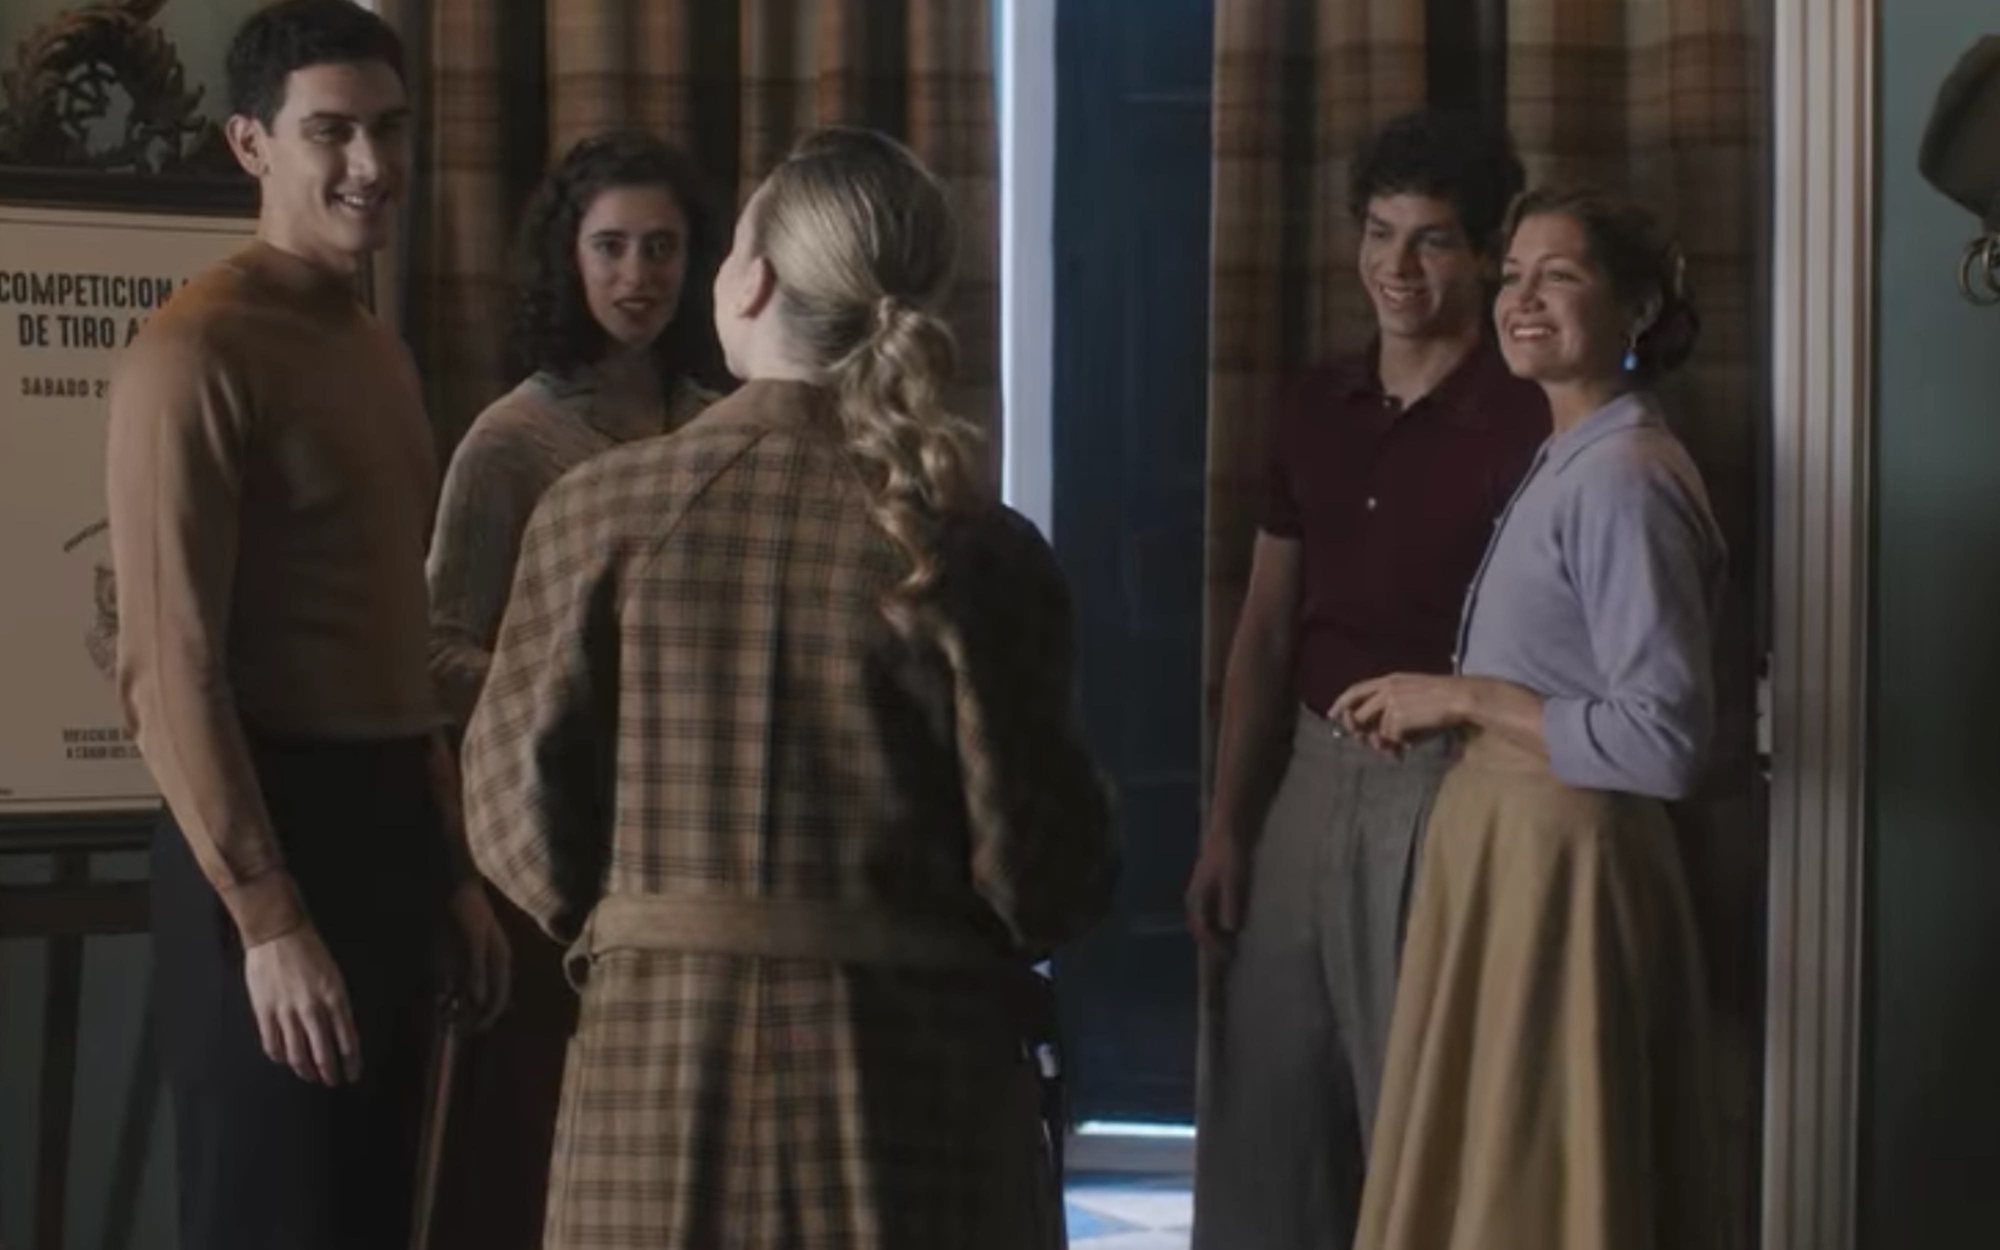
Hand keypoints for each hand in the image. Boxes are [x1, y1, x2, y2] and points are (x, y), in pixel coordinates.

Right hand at [244, 924, 360, 1085]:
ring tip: (310, 1076)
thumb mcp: (334, 977)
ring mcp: (287, 1012)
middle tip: (332, 1081)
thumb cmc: (310, 951)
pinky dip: (280, 1057)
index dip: (351, 1062)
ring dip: (305, 1070)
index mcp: (335, 999)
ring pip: (297, 1054)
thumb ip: (337, 1005)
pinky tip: (284, 1059)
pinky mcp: (264, 1012)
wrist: (277, 934)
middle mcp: (313, 1009)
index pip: (347, 1040)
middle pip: (323, 1053)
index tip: (353, 1075)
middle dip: (329, 1072)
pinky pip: (272, 1044)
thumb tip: (339, 1032)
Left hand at [442, 880, 510, 1029]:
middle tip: (457, 1030)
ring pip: (472, 993)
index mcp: (500, 959)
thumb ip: (476, 969)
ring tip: (445, 1017)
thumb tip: (479, 1000)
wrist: (452, 886)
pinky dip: (450, 995)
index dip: (488, 1016)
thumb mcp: (473, 939)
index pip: (500, 996)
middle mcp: (491, 963)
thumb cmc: (466, 910)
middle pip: (488, 998)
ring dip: (460, 1007)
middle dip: (474, 1016)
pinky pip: (458, 983)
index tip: (473, 1031)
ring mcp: (475, 960)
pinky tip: (439, 1002)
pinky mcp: (460, 957)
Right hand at [1185, 832, 1250, 953]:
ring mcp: (1205, 887)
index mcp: (1198, 896)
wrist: (1233, 826)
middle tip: (1230, 954)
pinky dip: (1224, 918)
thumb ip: (1232, 904)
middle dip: (1213, 941)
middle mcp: (1198, 894)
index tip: (1229, 956)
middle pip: (1201, 925)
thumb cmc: (1232, 854)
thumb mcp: (1234, 881)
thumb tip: (1231, 929)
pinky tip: (1239, 920)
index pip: (1201, 928)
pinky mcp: (1216, 881)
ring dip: (1218, 931)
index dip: (1214, 945)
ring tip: (1234, 942)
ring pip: (1208, 916)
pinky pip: (1216, 907)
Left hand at [1329, 673, 1468, 751]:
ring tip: (1400, 748)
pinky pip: (1390, 737)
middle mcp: (1386, 689)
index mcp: (1390, 680)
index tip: (1332, 715)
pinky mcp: (1397, 716)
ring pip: (1377, 730)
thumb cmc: (1442, 701)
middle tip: (1372, 744)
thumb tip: (1376, 739)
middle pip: (1358, 714)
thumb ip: (1391, 713)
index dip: (1342, 703)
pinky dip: (1399, 744)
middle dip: (1358, 732)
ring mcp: (1390, 702)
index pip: (1356, 690)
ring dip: (1386, 743)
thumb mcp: (1412, 698)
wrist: (1459, 697)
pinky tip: (1411, 745)